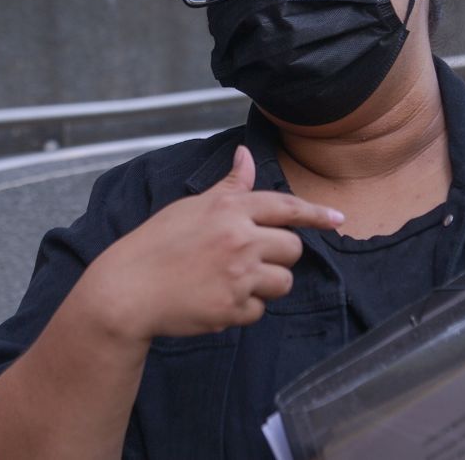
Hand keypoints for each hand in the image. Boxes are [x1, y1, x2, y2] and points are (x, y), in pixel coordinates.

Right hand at [76, 145, 343, 342]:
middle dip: (278, 257)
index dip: (315, 214)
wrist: (126, 291)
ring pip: (283, 283)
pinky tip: (214, 300)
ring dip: (265, 285)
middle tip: (246, 260)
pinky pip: (259, 311)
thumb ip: (229, 187)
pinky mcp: (232, 308)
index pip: (286, 207)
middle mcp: (240, 239)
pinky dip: (242, 309)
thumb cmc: (156, 245)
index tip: (338, 219)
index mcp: (229, 210)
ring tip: (229, 281)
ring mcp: (238, 275)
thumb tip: (246, 155)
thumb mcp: (191, 207)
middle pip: (292, 249)